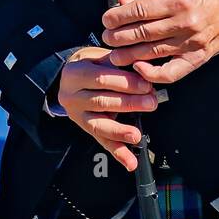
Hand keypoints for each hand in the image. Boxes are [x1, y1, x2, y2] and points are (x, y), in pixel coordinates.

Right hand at [57, 47, 157, 171]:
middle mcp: (72, 96)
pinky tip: (130, 161)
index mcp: (76, 73)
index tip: (146, 85)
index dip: (125, 83)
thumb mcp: (98, 56)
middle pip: (102, 102)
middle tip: (150, 103)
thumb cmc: (89, 65)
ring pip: (99, 125)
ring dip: (121, 131)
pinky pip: (101, 141)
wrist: (67, 75)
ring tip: (136, 136)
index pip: (101, 79)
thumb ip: (117, 64)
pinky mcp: (83, 128)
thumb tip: (144, 72)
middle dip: (129, 104)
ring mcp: (76, 114)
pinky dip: (117, 153)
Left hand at [101, 0, 218, 85]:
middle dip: (119, 36)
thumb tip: (121, 2)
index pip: (140, 11)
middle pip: (143, 33)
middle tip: (106, 38)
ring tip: (114, 55)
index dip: (118, 17)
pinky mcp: (196, 58)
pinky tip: (138, 68)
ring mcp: (191, 42)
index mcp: (178, 1)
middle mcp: (185, 22)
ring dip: (128, 55)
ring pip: (152, 52)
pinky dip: (152, 73)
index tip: (106, 20)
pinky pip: (170, 72)